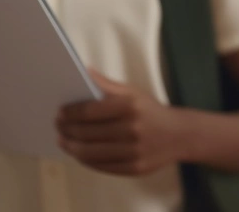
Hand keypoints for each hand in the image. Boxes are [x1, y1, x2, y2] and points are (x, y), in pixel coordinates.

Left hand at [57, 72, 184, 176]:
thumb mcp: (134, 93)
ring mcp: (134, 151)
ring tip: (63, 141)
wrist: (181, 135)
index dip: (70, 113)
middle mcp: (132, 129)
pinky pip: (101, 166)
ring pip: (91, 153)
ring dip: (71, 147)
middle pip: (87, 133)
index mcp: (130, 106)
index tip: (59, 113)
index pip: (90, 111)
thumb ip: (107, 85)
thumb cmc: (151, 111)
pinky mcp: (134, 168)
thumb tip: (84, 71)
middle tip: (58, 127)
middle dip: (67, 130)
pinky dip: (86, 160)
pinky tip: (79, 153)